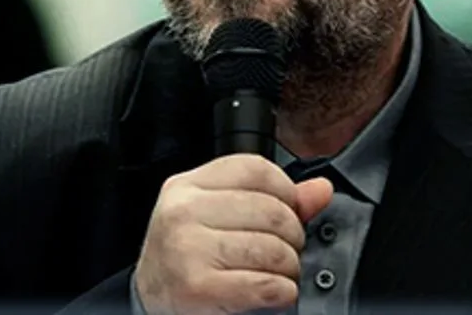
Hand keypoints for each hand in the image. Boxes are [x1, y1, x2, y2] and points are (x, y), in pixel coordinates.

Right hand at [133, 154, 333, 314]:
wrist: (151, 304)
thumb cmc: (185, 260)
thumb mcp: (216, 219)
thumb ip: (270, 200)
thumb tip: (320, 189)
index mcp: (186, 187)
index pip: (254, 169)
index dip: (285, 190)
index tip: (288, 211)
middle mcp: (183, 211)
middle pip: (271, 210)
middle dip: (292, 237)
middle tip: (285, 252)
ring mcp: (187, 248)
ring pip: (272, 250)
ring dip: (289, 269)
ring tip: (278, 275)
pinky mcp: (197, 287)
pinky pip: (265, 285)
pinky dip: (282, 293)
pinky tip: (273, 293)